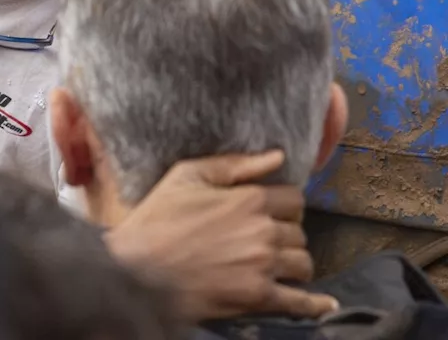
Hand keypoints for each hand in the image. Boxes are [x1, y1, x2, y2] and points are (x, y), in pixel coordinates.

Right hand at [106, 150, 338, 321]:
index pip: (294, 198)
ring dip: (292, 262)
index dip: (282, 204)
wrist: (136, 269)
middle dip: (284, 233)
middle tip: (261, 238)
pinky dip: (314, 304)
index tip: (267, 212)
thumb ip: (233, 164)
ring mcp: (263, 266)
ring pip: (303, 262)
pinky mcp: (258, 297)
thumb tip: (277, 156)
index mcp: (249, 199)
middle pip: (299, 231)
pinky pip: (300, 302)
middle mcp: (263, 232)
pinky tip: (323, 304)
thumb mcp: (185, 177)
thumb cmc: (155, 220)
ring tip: (274, 264)